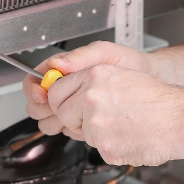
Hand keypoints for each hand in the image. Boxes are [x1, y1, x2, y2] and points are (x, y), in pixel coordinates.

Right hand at [24, 41, 156, 131]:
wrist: (149, 79)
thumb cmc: (128, 63)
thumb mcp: (106, 53)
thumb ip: (81, 56)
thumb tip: (57, 64)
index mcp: (63, 71)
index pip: (33, 82)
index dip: (34, 90)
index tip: (42, 96)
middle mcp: (64, 90)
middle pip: (36, 106)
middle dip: (45, 109)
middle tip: (62, 108)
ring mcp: (73, 107)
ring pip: (48, 121)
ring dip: (59, 121)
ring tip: (79, 115)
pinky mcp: (83, 121)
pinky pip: (67, 130)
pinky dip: (74, 129)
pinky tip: (89, 123)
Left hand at [30, 64, 183, 165]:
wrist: (183, 119)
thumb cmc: (161, 100)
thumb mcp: (124, 77)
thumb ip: (92, 83)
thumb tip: (67, 95)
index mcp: (95, 76)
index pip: (56, 91)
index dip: (63, 101)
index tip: (70, 106)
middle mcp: (91, 97)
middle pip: (63, 114)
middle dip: (78, 119)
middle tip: (105, 118)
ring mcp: (96, 123)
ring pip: (82, 133)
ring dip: (99, 133)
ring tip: (126, 125)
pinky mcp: (104, 146)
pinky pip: (99, 149)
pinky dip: (114, 146)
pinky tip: (132, 136)